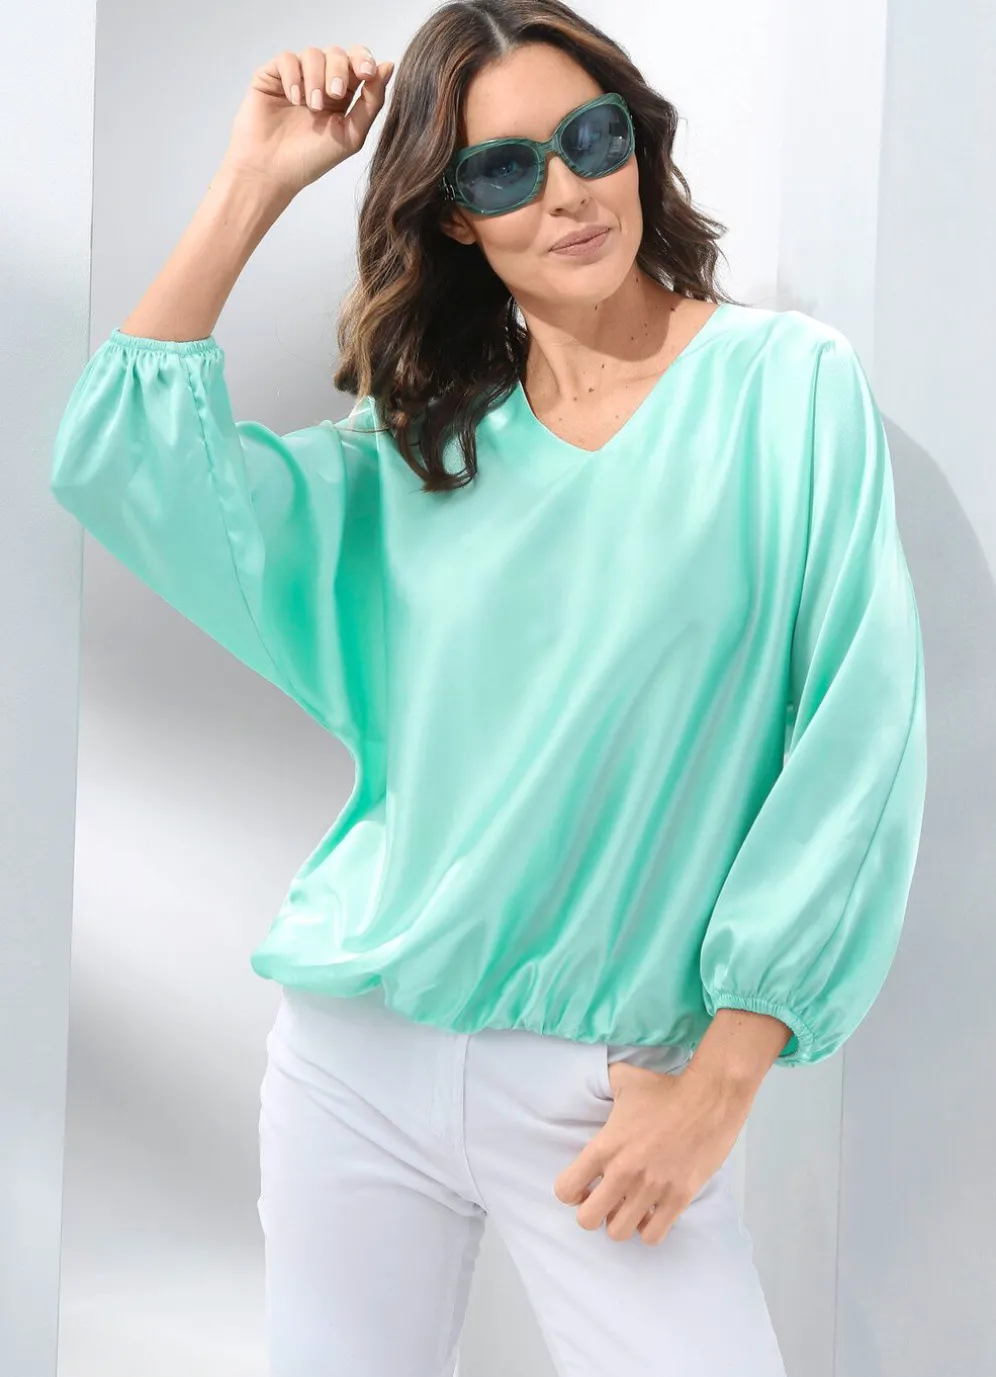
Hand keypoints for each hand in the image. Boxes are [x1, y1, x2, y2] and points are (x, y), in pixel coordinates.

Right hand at [221, 43, 394, 198]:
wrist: (273, 172)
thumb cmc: (311, 159)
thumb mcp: (351, 134)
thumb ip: (372, 102)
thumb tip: (389, 65)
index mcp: (342, 95)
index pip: (357, 62)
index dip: (363, 60)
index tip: (367, 73)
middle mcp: (320, 82)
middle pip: (337, 53)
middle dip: (339, 70)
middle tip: (335, 94)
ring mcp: (295, 77)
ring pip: (313, 53)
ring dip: (316, 77)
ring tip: (312, 106)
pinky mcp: (271, 76)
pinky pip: (286, 59)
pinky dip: (293, 77)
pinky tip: (294, 100)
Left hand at [553, 1059, 753, 1245]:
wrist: (709, 1098)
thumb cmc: (665, 1089)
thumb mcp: (623, 1079)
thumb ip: (602, 1084)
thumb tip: (594, 1083)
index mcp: (605, 1146)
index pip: (565, 1189)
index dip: (570, 1191)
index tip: (583, 1184)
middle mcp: (623, 1172)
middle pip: (587, 1220)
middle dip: (591, 1213)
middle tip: (604, 1200)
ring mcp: (651, 1189)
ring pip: (618, 1233)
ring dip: (620, 1222)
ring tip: (628, 1207)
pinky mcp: (678, 1198)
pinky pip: (653, 1236)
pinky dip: (648, 1229)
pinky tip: (651, 1212)